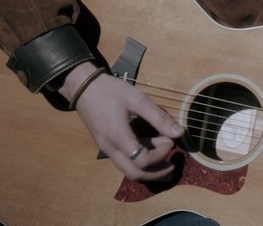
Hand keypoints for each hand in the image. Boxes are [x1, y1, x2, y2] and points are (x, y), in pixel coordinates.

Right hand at [60, 62, 185, 180]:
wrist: (83, 87)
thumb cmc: (110, 91)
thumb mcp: (137, 99)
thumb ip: (159, 117)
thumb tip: (180, 133)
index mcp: (118, 137)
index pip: (143, 161)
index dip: (160, 155)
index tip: (169, 140)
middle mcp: (110, 149)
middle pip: (135, 174)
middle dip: (156, 173)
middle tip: (172, 164)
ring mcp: (106, 149)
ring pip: (128, 170)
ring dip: (148, 169)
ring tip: (165, 160)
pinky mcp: (105, 146)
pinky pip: (123, 161)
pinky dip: (139, 161)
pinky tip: (150, 149)